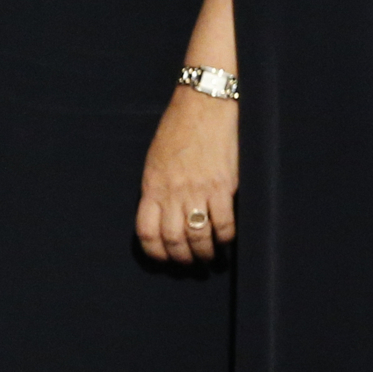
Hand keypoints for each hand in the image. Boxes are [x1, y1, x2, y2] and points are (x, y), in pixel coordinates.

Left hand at [138, 85, 238, 263]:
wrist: (202, 106)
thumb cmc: (177, 130)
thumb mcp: (156, 159)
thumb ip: (158, 187)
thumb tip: (161, 215)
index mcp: (152, 185)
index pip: (146, 231)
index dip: (155, 252)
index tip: (164, 260)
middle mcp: (172, 192)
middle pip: (173, 239)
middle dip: (182, 258)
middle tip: (191, 265)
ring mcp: (197, 190)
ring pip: (198, 237)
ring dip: (205, 254)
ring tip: (210, 259)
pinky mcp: (222, 186)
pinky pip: (224, 224)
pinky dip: (226, 238)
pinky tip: (226, 241)